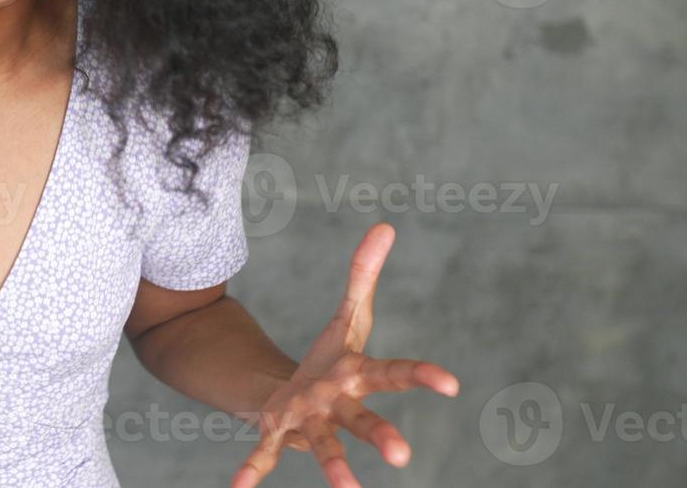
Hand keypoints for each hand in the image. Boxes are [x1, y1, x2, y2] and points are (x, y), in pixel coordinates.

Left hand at [232, 223, 460, 487]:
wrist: (296, 399)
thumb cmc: (332, 362)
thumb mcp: (347, 316)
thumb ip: (363, 274)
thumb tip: (385, 225)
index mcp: (357, 375)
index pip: (395, 373)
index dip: (422, 375)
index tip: (450, 384)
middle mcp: (339, 406)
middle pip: (364, 420)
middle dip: (382, 436)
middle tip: (401, 456)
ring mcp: (309, 424)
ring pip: (326, 446)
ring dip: (336, 469)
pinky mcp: (277, 435)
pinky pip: (264, 455)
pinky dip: (252, 471)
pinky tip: (236, 487)